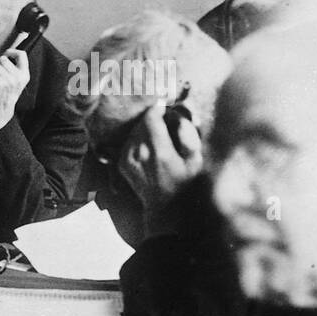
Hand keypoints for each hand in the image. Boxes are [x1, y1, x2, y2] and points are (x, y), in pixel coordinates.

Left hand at [0, 48, 29, 132]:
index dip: (12, 51)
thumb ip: (15, 70)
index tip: (6, 53)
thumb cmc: (5, 98)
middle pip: (3, 59)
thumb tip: (8, 54)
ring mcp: (7, 79)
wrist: (0, 114)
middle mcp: (17, 77)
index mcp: (24, 76)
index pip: (22, 54)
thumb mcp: (16, 83)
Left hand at [116, 103, 202, 234]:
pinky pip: (128, 141)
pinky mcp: (121, 162)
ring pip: (133, 130)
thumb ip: (186, 132)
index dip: (160, 110)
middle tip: (167, 125)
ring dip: (145, 129)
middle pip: (141, 121)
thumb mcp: (195, 157)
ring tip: (160, 138)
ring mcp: (127, 158)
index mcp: (158, 150)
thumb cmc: (185, 180)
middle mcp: (138, 152)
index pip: (151, 116)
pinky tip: (150, 149)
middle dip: (154, 118)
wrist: (164, 205)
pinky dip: (138, 140)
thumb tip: (174, 114)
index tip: (168, 111)